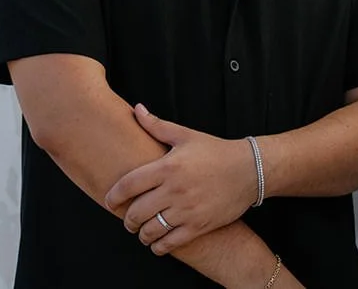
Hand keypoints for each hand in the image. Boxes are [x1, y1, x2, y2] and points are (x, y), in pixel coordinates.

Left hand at [106, 104, 259, 253]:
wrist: (249, 170)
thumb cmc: (215, 152)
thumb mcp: (186, 135)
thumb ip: (157, 125)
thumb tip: (137, 110)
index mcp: (167, 167)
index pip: (129, 184)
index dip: (113, 196)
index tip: (109, 201)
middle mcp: (174, 190)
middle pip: (136, 212)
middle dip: (127, 219)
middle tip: (127, 220)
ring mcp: (187, 210)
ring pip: (151, 231)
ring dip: (141, 234)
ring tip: (142, 231)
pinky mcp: (199, 226)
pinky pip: (171, 243)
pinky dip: (159, 247)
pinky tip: (157, 243)